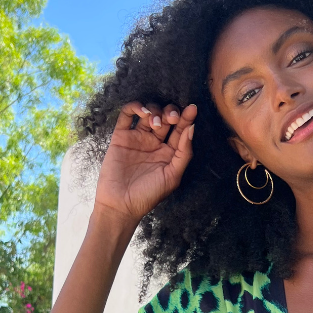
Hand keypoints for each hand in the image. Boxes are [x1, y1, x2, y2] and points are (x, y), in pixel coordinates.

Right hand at [93, 103, 197, 227]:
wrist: (120, 205)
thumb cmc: (149, 194)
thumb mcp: (173, 176)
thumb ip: (184, 152)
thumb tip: (192, 128)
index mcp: (169, 151)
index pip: (181, 130)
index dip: (187, 118)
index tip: (192, 108)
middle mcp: (154, 142)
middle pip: (166, 117)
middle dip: (171, 113)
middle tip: (171, 118)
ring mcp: (137, 138)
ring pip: (149, 113)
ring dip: (155, 111)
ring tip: (155, 122)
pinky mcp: (120, 137)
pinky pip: (126, 116)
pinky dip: (134, 107)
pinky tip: (142, 111)